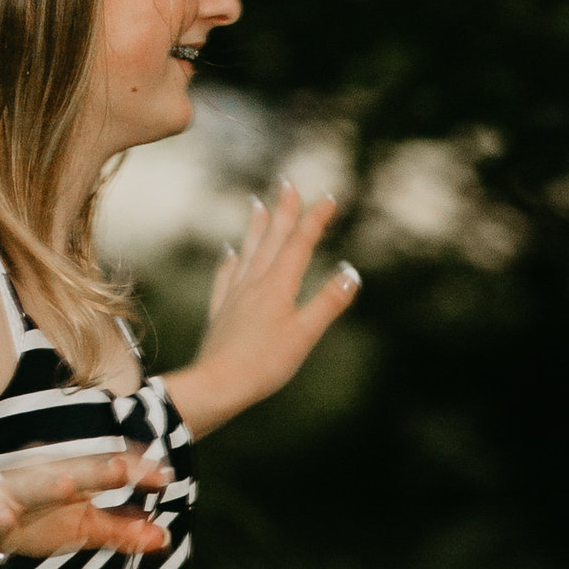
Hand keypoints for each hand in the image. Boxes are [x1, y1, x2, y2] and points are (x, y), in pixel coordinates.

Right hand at [0, 444, 175, 564]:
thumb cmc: (31, 519)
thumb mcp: (79, 527)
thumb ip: (120, 531)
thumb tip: (165, 538)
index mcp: (71, 477)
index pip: (105, 468)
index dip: (133, 470)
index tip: (164, 475)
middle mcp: (44, 477)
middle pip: (76, 471)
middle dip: (101, 471)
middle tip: (126, 469)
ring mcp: (12, 492)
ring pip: (31, 486)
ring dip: (49, 484)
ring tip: (68, 485)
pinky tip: (5, 513)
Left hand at [171, 184, 359, 437]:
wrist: (217, 384)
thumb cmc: (264, 364)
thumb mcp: (304, 335)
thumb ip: (328, 302)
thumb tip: (351, 272)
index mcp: (277, 286)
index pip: (299, 244)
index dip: (315, 219)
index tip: (328, 197)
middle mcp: (254, 284)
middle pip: (271, 240)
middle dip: (283, 211)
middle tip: (287, 184)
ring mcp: (234, 297)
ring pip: (247, 253)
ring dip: (255, 228)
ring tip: (258, 205)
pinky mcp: (221, 313)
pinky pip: (225, 278)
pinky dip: (229, 262)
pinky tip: (229, 253)